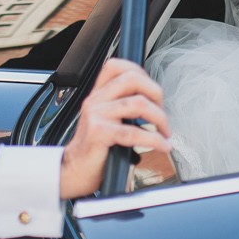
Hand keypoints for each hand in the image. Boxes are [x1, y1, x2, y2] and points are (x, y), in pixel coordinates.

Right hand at [60, 57, 170, 199]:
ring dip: (160, 118)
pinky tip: (162, 146)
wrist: (73, 171)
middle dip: (156, 93)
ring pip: (138, 103)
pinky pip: (134, 132)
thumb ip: (121, 108)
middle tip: (163, 112)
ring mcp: (96, 115)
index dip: (141, 73)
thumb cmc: (93, 150)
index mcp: (97, 95)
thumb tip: (152, 103)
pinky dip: (155, 140)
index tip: (154, 92)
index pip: (117, 67)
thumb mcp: (105, 121)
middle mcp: (95, 100)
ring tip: (165, 132)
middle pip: (132, 79)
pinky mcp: (99, 132)